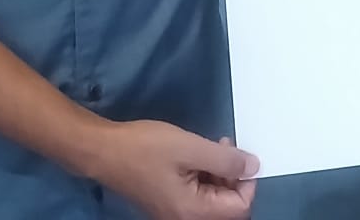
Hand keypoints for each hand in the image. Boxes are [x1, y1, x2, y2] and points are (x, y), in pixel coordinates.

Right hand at [85, 120, 258, 219]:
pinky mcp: (169, 203)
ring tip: (209, 147)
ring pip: (213, 200)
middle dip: (231, 176)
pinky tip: (196, 156)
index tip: (237, 154)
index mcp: (193, 213)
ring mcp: (176, 213)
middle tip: (222, 146)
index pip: (239, 207)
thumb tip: (254, 167)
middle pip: (227, 206)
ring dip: (218, 173)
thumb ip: (225, 159)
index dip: (246, 181)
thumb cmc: (146, 148)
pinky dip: (204, 175)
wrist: (105, 151)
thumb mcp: (190, 148)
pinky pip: (198, 195)